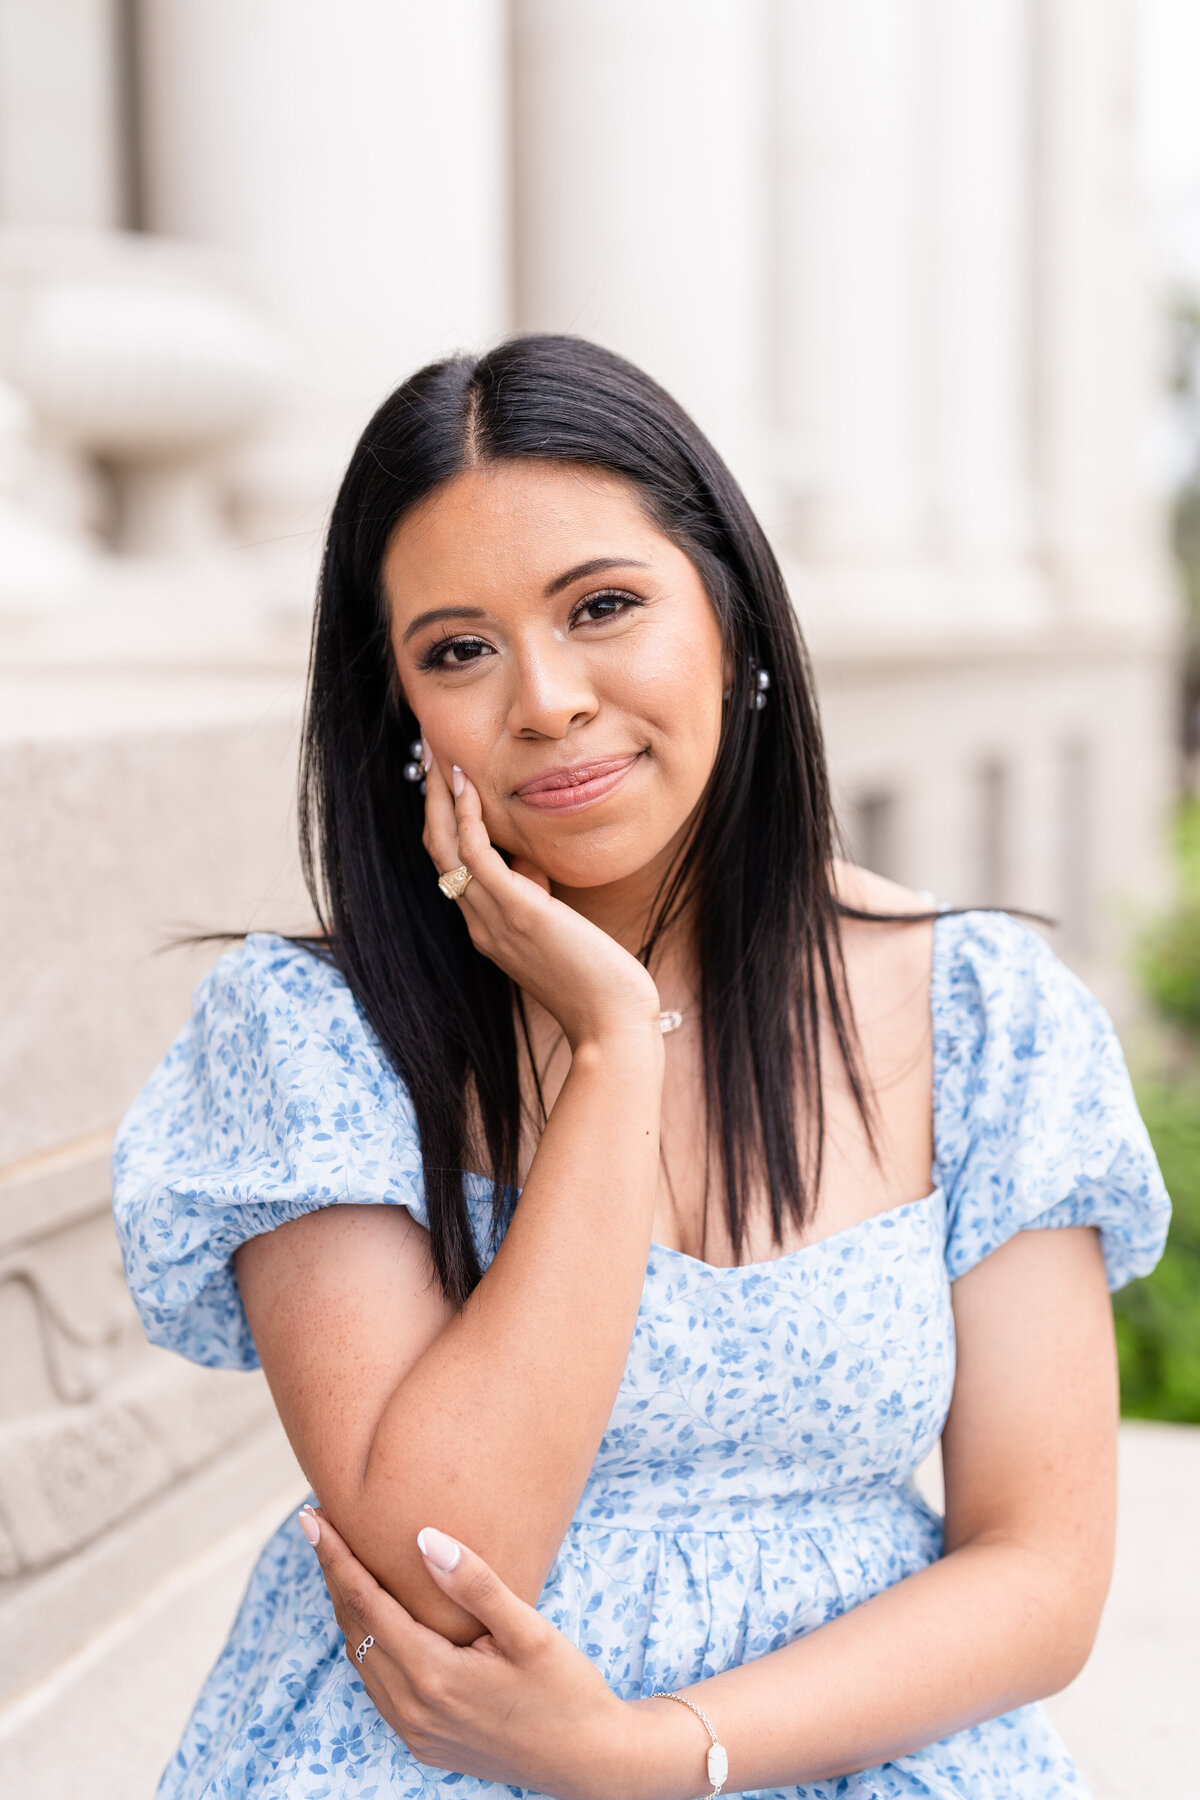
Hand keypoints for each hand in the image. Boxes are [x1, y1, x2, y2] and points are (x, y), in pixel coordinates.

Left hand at [305, 1506, 640, 1798]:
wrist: (587, 1761)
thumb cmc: (566, 1689)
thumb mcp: (529, 1631)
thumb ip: (476, 1584)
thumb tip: (423, 1538)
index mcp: (432, 1675)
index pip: (364, 1603)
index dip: (335, 1557)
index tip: (312, 1517)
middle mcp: (412, 1707)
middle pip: (353, 1628)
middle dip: (333, 1574)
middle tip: (317, 1525)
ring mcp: (414, 1730)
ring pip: (360, 1658)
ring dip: (346, 1608)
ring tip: (338, 1562)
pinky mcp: (423, 1741)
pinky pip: (377, 1685)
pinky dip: (365, 1643)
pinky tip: (373, 1618)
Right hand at [420, 743, 661, 1052]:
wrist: (611, 1025)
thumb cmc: (598, 983)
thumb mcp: (559, 930)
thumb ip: (538, 898)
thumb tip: (532, 865)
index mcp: (488, 929)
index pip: (452, 868)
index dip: (443, 822)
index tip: (446, 781)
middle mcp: (480, 923)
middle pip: (438, 852)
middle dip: (431, 802)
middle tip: (430, 756)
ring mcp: (493, 919)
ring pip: (447, 849)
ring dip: (439, 799)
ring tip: (439, 757)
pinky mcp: (517, 912)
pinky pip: (477, 856)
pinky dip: (468, 818)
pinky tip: (467, 786)